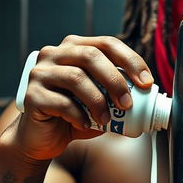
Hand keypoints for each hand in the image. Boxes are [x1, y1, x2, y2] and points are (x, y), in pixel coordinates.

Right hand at [15, 35, 153, 160]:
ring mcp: (40, 73)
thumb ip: (119, 95)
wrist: (42, 138)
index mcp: (75, 48)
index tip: (147, 83)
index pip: (107, 44)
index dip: (130, 60)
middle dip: (116, 80)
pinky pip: (62, 102)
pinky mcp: (32, 95)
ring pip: (76, 77)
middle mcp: (55, 54)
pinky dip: (79, 116)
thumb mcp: (102, 103)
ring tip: (106, 120)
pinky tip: (85, 124)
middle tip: (128, 104)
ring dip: (98, 101)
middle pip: (91, 55)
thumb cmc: (76, 116)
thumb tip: (150, 99)